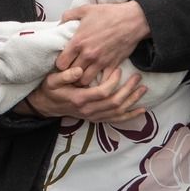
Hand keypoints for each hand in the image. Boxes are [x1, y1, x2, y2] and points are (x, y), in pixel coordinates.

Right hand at [27, 65, 146, 122]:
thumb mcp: (52, 80)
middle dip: (128, 90)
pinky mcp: (96, 119)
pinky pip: (116, 120)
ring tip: (143, 89)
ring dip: (132, 101)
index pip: (102, 92)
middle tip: (137, 77)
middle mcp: (88, 110)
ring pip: (118, 112)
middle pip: (114, 102)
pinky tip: (142, 110)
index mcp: (79, 99)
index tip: (119, 70)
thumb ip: (65, 75)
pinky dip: (130, 115)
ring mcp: (93, 116)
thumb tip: (80, 70)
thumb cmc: (50, 90)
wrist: (46, 106)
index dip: (113, 82)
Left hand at [54, 1, 150, 82]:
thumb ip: (68, 15)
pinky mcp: (113, 65)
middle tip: (71, 71)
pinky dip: (99, 82)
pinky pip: (103, 82)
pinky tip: (97, 77)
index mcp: (78, 42)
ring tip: (82, 75)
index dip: (60, 64)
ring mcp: (100, 62)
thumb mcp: (85, 9)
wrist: (133, 20)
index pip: (61, 63)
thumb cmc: (109, 14)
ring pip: (85, 81)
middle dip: (70, 73)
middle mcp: (88, 54)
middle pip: (71, 74)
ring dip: (82, 79)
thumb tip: (59, 23)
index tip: (63, 62)